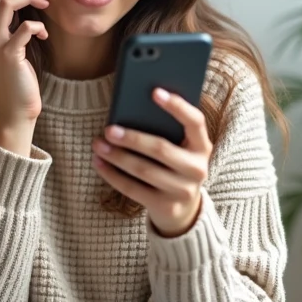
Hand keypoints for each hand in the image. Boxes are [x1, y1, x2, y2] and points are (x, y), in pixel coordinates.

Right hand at [0, 0, 49, 126]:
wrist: (16, 111)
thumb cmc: (19, 82)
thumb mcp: (14, 52)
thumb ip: (14, 32)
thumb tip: (26, 11)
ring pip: (5, 5)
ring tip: (44, 0)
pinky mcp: (8, 56)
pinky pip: (24, 28)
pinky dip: (37, 25)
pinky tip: (45, 32)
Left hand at [92, 88, 212, 237]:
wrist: (184, 209)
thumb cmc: (175, 166)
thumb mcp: (180, 149)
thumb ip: (167, 131)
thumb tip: (131, 110)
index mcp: (202, 146)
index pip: (195, 121)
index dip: (177, 106)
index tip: (155, 92)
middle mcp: (197, 169)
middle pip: (161, 149)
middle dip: (132, 138)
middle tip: (109, 129)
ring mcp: (182, 190)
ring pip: (144, 171)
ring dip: (117, 156)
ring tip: (98, 145)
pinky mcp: (165, 207)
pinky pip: (133, 189)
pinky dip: (113, 175)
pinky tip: (99, 163)